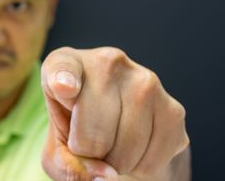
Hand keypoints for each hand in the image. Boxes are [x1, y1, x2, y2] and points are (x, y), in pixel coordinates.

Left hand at [40, 47, 189, 180]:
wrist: (119, 128)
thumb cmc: (78, 131)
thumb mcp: (59, 146)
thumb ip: (68, 163)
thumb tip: (106, 175)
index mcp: (67, 63)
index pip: (63, 68)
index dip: (63, 79)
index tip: (63, 88)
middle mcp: (107, 62)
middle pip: (93, 132)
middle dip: (89, 154)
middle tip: (89, 144)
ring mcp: (144, 81)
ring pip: (125, 150)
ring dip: (115, 163)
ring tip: (111, 144)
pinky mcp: (173, 108)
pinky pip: (152, 160)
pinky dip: (140, 168)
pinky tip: (133, 148)